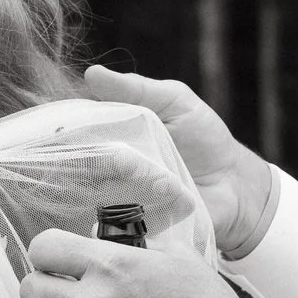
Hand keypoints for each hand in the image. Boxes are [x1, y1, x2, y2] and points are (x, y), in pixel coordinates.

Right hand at [80, 66, 279, 259]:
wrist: (236, 187)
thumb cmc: (205, 139)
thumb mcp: (175, 102)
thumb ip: (136, 89)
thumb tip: (92, 73)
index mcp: (112, 131)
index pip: (74, 127)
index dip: (64, 127)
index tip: (61, 127)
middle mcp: (106, 164)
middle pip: (76, 159)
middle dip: (86, 155)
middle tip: (113, 153)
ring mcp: (114, 195)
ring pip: (89, 189)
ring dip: (108, 181)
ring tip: (137, 175)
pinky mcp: (127, 224)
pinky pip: (108, 220)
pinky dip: (115, 212)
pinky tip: (130, 203)